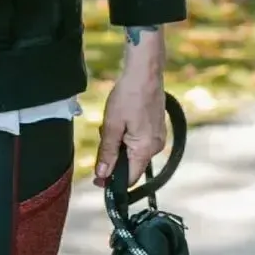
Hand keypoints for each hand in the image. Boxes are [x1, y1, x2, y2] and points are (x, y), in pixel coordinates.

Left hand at [95, 27, 167, 186]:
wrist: (145, 72)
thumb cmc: (128, 96)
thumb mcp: (112, 126)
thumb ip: (107, 153)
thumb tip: (102, 175)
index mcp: (145, 149)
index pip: (129, 178)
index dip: (112, 182)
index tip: (97, 180)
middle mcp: (156, 147)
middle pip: (131, 165)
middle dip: (114, 158)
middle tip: (104, 136)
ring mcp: (158, 137)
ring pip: (134, 153)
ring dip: (120, 145)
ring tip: (112, 124)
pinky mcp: (157, 128)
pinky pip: (140, 142)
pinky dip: (127, 137)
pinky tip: (121, 120)